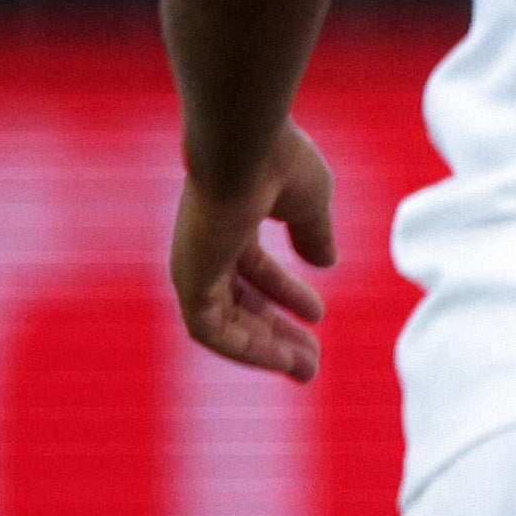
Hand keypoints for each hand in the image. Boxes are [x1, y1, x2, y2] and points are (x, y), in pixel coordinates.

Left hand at [169, 125, 336, 381]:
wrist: (246, 145)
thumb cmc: (281, 162)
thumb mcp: (311, 203)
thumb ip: (314, 234)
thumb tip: (326, 263)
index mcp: (231, 223)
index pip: (255, 271)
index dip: (288, 296)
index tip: (317, 317)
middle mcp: (207, 248)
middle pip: (240, 304)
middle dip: (277, 335)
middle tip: (310, 362)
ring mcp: (195, 265)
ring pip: (225, 325)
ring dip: (265, 350)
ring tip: (304, 369)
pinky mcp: (189, 281)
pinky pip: (211, 331)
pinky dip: (245, 348)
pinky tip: (280, 359)